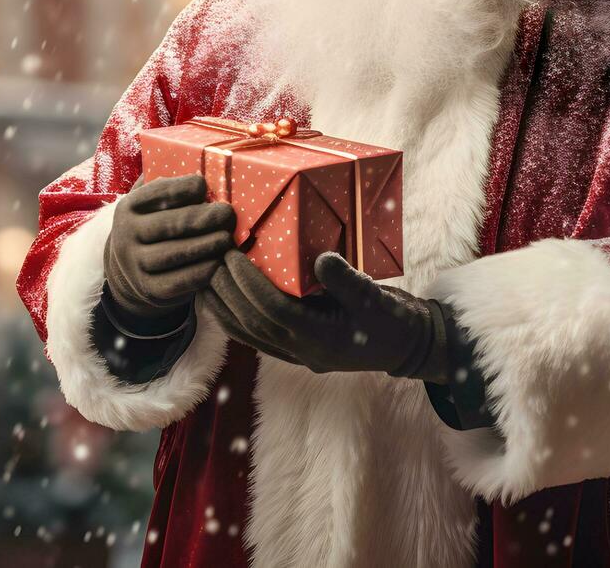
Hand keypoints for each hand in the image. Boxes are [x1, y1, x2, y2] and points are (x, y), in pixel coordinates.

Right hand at [103, 174, 236, 330]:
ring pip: (175, 254)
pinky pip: (179, 281)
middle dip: (202, 218)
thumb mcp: (151, 203)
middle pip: (169, 225)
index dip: (181, 188)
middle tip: (228, 214)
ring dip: (206, 245)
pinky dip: (202, 271)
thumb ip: (168, 186)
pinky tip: (218, 262)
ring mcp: (136, 265)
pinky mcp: (150, 290)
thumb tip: (196, 159)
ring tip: (226, 238)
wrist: (131, 270)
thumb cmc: (154, 224)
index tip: (204, 185)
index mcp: (129, 207)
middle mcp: (126, 235)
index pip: (156, 193)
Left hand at [200, 249, 448, 381]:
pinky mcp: (295, 350)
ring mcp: (297, 354)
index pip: (271, 309)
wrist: (407, 347)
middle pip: (251, 322)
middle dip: (226, 290)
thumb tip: (320, 259)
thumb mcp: (376, 297)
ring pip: (247, 333)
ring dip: (221, 305)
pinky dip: (232, 318)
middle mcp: (302, 351)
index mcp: (320, 338)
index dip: (248, 283)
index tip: (231, 254)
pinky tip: (217, 300)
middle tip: (208, 255)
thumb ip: (347, 280)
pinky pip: (254, 337)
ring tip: (202, 275)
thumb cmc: (394, 320)